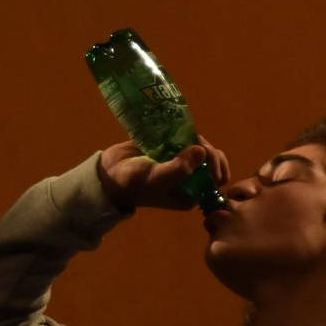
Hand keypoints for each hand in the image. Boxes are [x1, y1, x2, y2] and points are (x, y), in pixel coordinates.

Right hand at [97, 136, 229, 210]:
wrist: (109, 173)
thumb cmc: (132, 182)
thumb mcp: (155, 178)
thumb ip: (179, 168)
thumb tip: (202, 151)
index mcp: (190, 195)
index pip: (217, 180)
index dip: (216, 164)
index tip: (202, 152)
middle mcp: (189, 182)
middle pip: (214, 162)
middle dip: (209, 150)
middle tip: (195, 141)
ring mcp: (182, 165)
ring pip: (203, 150)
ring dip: (197, 140)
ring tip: (182, 137)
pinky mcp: (172, 151)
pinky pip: (189, 141)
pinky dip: (187, 134)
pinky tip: (178, 130)